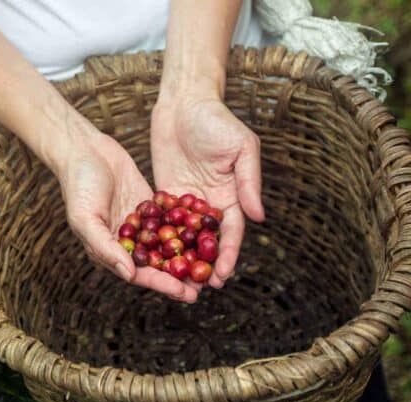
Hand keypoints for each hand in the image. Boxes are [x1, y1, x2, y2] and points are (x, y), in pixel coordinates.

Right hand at [54, 132, 200, 300]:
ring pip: (167, 243)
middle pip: (158, 263)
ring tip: (211, 264)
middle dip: (181, 275)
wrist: (83, 149)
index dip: (163, 284)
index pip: (140, 273)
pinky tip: (207, 231)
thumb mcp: (85, 218)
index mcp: (109, 250)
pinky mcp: (149, 205)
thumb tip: (129, 274)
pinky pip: (170, 219)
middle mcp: (126, 241)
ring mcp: (139, 223)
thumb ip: (105, 247)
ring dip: (187, 254)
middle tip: (206, 286)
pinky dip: (187, 226)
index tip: (186, 293)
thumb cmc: (78, 185)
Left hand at [150, 94, 264, 291]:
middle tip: (197, 290)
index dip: (229, 255)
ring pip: (184, 237)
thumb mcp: (241, 148)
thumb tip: (259, 217)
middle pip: (208, 241)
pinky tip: (151, 258)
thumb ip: (248, 182)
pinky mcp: (165, 194)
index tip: (223, 276)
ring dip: (181, 259)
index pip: (232, 232)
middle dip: (203, 265)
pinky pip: (163, 221)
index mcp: (233, 195)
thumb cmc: (218, 121)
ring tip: (172, 282)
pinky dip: (160, 239)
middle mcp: (210, 203)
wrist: (184, 102)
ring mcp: (187, 201)